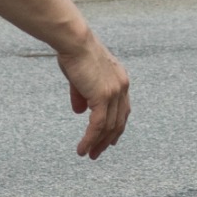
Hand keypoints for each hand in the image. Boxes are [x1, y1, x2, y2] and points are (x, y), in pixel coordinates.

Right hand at [57, 34, 130, 158]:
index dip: (117, 126)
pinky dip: (90, 139)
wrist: (74, 41)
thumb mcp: (80, 77)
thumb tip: (80, 111)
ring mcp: (114, 92)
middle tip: (98, 153)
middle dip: (108, 139)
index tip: (110, 139)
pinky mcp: (103, 97)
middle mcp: (122, 87)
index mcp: (120, 79)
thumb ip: (82, 94)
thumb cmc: (74, 52)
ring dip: (98, 143)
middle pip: (119, 121)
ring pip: (108, 127)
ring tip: (88, 154)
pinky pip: (98, 125)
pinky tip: (83, 149)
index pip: (123, 109)